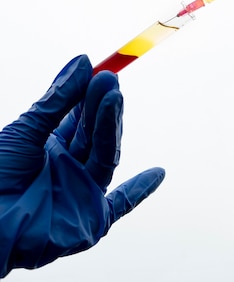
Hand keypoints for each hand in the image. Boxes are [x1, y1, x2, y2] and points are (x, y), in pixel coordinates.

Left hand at [0, 55, 164, 276]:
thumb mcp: (26, 131)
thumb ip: (58, 99)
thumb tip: (84, 61)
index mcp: (49, 149)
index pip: (78, 117)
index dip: (90, 95)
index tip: (101, 71)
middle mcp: (68, 169)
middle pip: (94, 133)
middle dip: (101, 106)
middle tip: (109, 80)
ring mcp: (80, 193)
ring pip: (105, 155)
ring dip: (109, 127)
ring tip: (113, 97)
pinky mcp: (90, 220)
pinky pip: (121, 205)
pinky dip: (140, 191)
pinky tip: (158, 173)